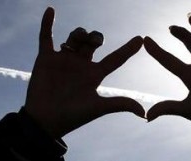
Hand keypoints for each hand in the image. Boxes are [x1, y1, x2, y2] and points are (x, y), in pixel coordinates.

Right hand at [24, 7, 143, 138]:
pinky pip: (46, 37)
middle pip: (93, 43)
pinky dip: (48, 23)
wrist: (46, 120)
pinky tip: (50, 10)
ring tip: (80, 38)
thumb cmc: (73, 116)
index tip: (141, 38)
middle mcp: (81, 65)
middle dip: (96, 37)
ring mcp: (64, 60)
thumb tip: (145, 114)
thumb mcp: (99, 107)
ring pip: (74, 38)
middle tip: (96, 41)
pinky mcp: (46, 58)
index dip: (128, 49)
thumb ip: (121, 104)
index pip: (116, 59)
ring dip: (79, 33)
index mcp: (95, 75)